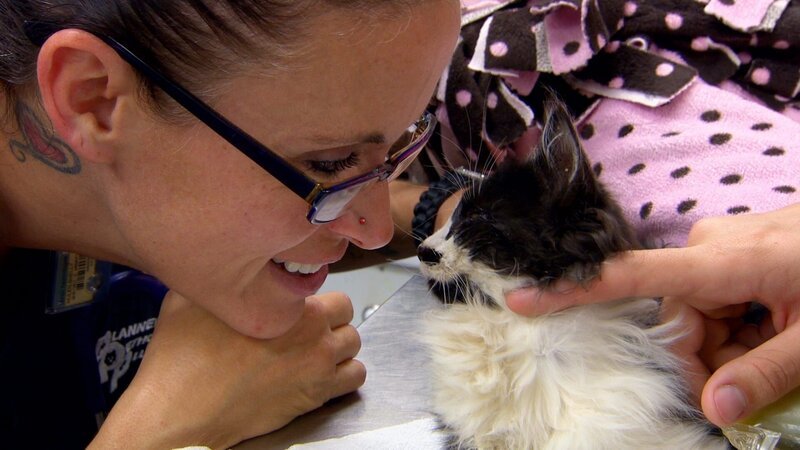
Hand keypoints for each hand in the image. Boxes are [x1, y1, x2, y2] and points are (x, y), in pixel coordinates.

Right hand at [90, 290, 364, 448]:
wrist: (182, 410)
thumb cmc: (184, 360)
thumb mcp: (192, 297)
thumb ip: (219, 277)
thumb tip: (219, 265)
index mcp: (291, 304)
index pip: (324, 284)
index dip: (309, 293)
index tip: (296, 301)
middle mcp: (313, 334)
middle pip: (346, 312)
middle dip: (329, 315)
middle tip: (307, 323)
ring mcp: (318, 366)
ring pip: (353, 344)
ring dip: (338, 343)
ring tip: (314, 348)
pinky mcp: (316, 396)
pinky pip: (355, 377)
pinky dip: (345, 373)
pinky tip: (323, 373)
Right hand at [504, 204, 799, 426]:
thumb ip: (764, 375)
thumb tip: (711, 410)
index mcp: (722, 260)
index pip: (632, 275)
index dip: (575, 290)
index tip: (522, 299)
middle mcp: (710, 245)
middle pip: (677, 314)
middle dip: (707, 357)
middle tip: (751, 387)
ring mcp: (722, 244)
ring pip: (698, 310)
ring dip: (728, 344)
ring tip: (778, 350)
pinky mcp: (733, 248)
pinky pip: (715, 296)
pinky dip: (738, 325)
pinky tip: (773, 329)